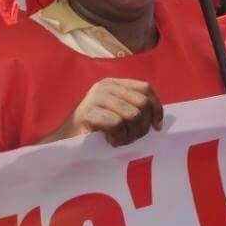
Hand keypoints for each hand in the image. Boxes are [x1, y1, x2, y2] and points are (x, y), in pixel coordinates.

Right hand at [45, 79, 163, 147]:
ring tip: (120, 140)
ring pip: (132, 114)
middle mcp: (106, 86)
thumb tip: (159, 121)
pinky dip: (118, 137)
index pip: (146, 88)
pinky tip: (110, 141)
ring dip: (130, 134)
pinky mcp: (87, 112)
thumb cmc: (96, 132)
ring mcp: (95, 97)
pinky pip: (116, 124)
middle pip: (142, 103)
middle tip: (132, 138)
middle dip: (143, 126)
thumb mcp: (119, 115)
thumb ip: (135, 110)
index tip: (156, 127)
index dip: (156, 108)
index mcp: (115, 84)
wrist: (65, 141)